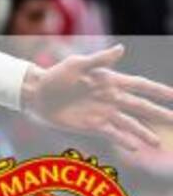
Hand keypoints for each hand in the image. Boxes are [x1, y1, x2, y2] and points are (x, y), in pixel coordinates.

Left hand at [21, 44, 172, 151]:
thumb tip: (122, 48)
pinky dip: (124, 140)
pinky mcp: (91, 126)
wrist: (36, 94)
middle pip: (140, 107)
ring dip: (143, 132)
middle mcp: (110, 98)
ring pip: (129, 124)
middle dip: (159, 114)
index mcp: (109, 81)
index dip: (158, 91)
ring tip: (157, 142)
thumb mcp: (76, 64)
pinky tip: (135, 147)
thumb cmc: (55, 76)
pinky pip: (112, 134)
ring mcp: (102, 113)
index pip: (140, 86)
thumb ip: (100, 60)